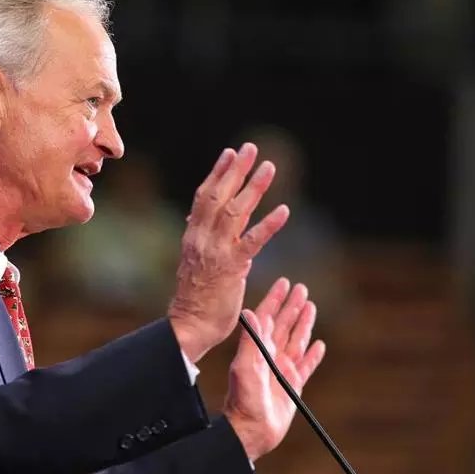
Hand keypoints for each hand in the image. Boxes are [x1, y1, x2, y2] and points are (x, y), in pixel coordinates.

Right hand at [168, 144, 288, 362]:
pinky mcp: (232, 268)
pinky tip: (284, 211)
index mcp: (192, 236)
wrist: (190, 325)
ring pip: (235, 212)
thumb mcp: (193, 260)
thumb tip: (197, 216)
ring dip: (254, 188)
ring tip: (269, 168)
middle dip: (236, 170)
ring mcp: (216, 252)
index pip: (203, 197)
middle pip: (218, 196)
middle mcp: (201, 239)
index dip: (217, 173)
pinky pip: (253, 241)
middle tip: (251, 148)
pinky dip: (269, 225)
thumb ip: (200, 237)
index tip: (230, 153)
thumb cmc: (195, 296)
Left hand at [224, 278, 325, 462]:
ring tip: (311, 306)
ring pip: (296, 340)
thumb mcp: (245, 366)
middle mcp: (270, 355)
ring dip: (304, 323)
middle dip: (292, 306)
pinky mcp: (293, 385)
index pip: (268, 316)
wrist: (252, 429)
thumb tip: (249, 311)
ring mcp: (282, 369)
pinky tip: (319, 344)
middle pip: (285, 324)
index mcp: (257, 348)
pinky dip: (313, 355)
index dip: (275, 299)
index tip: (284, 282)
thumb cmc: (244, 398)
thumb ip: (250, 340)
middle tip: (302, 288)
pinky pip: (306, 365)